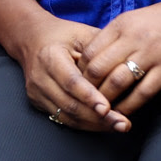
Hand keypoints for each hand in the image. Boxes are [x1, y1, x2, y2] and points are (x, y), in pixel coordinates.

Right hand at [3, 13, 126, 131]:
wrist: (33, 40)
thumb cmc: (64, 35)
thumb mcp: (84, 34)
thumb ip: (103, 50)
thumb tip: (126, 65)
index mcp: (50, 57)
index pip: (71, 81)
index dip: (89, 97)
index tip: (107, 108)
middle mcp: (40, 78)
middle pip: (69, 103)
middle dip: (97, 117)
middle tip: (122, 123)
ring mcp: (37, 93)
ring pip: (66, 115)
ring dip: (93, 124)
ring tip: (118, 126)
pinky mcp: (39, 103)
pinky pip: (62, 118)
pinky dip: (84, 124)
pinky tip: (104, 125)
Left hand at [80, 0, 160, 115]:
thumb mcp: (132, 18)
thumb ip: (113, 36)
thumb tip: (92, 59)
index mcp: (121, 26)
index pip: (89, 53)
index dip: (81, 72)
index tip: (80, 84)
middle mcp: (133, 39)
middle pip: (99, 70)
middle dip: (89, 89)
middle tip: (87, 100)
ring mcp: (152, 54)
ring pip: (117, 83)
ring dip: (107, 100)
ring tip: (103, 109)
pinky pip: (143, 92)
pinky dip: (130, 106)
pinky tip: (124, 112)